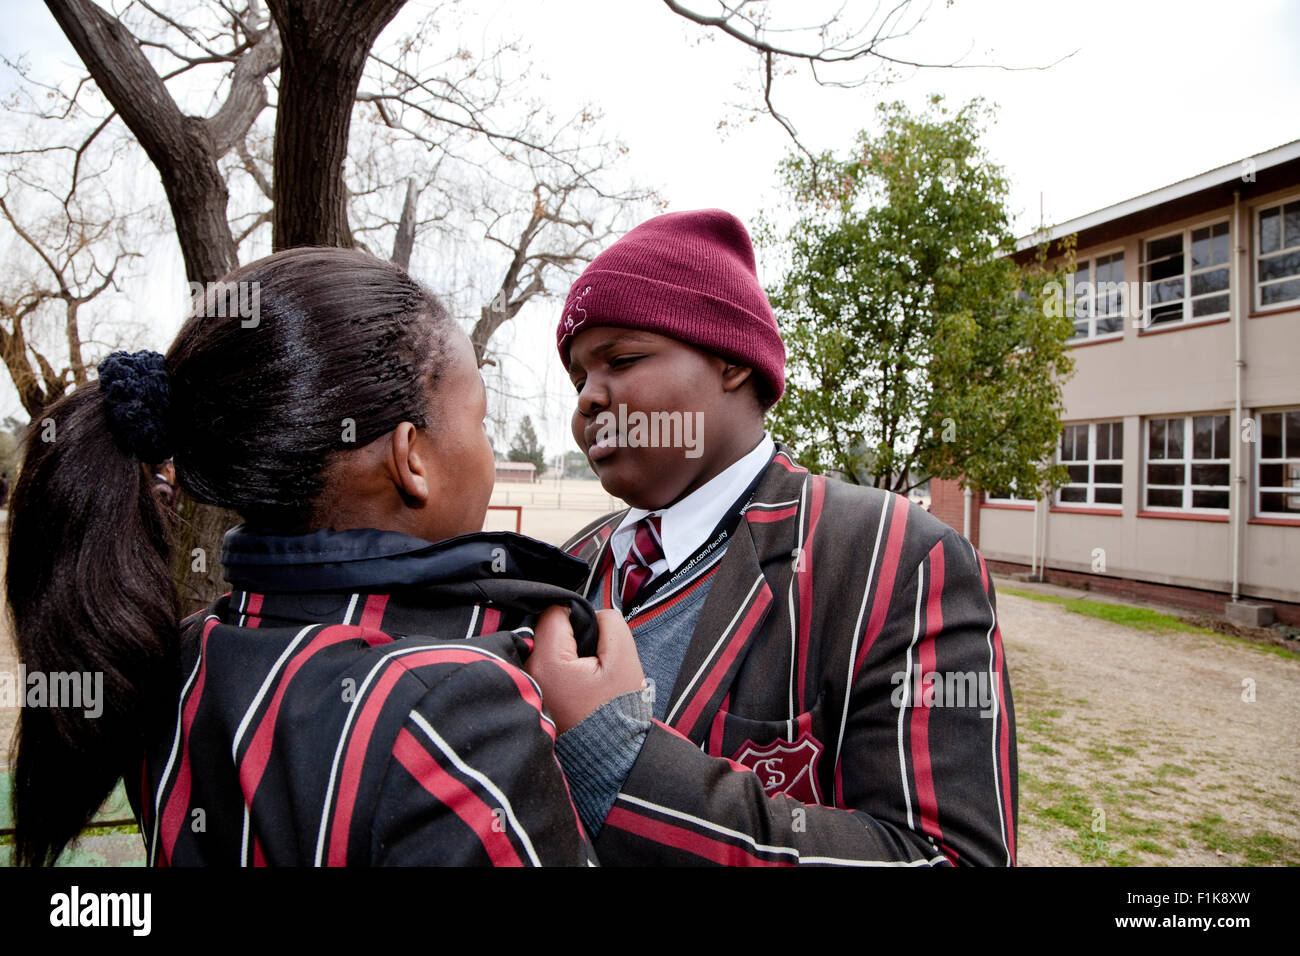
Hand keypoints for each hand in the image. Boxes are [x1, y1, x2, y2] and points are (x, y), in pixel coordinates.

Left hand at [525, 606, 645, 734]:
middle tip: (593, 658)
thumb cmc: (618, 708)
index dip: (578, 615)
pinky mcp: (534, 694)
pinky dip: (560, 666)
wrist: (612, 751)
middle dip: (571, 634)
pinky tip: (578, 683)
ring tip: (587, 673)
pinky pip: (544, 665)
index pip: (553, 613)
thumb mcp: (623, 656)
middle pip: (546, 629)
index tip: (594, 635)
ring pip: (545, 646)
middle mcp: (531, 673)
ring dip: (565, 650)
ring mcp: (529, 685)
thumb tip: (590, 615)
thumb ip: (608, 622)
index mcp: (549, 662)